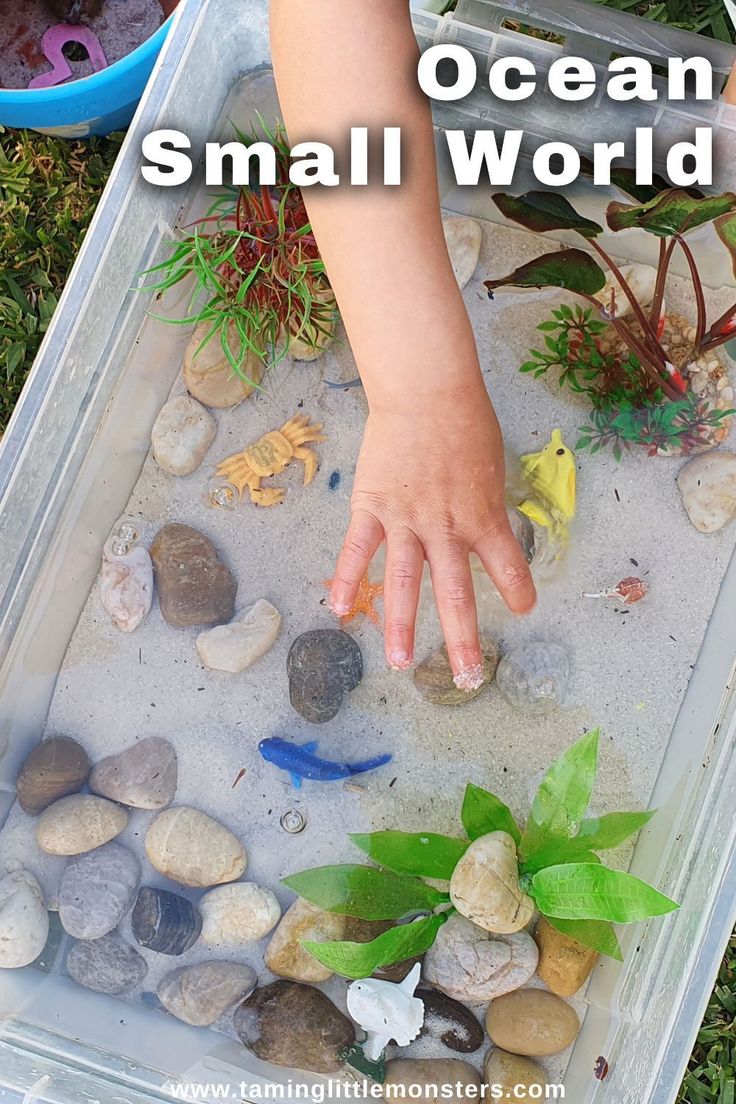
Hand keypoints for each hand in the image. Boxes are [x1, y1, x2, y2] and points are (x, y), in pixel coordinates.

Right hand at [329, 380, 536, 687]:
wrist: (426, 389)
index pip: (507, 565)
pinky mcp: (372, 508)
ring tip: (401, 665)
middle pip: (455, 594)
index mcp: (483, 515)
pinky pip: (357, 551)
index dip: (519, 589)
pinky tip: (339, 611)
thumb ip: (487, 505)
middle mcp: (446, 527)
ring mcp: (406, 520)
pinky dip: (346, 580)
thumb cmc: (465, 420)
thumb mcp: (492, 466)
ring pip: (402, 584)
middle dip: (463, 639)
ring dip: (401, 628)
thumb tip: (487, 529)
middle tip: (469, 677)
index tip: (524, 608)